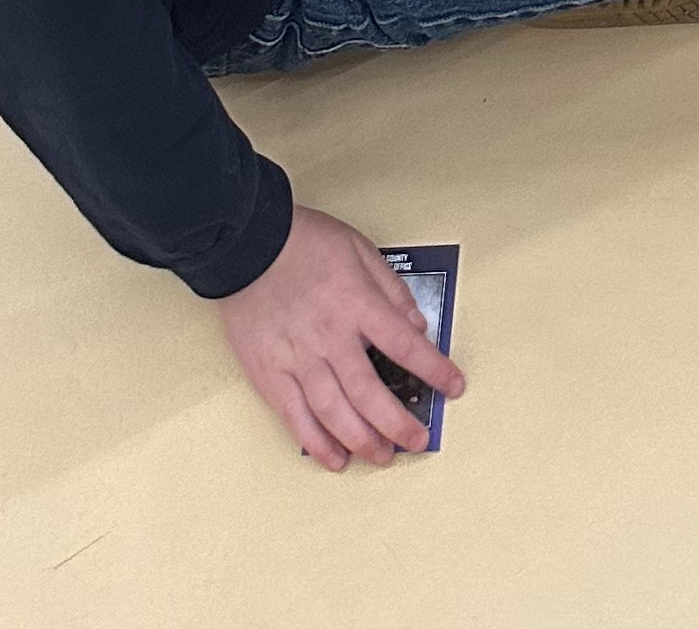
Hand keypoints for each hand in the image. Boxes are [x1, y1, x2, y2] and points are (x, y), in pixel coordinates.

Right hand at [216, 206, 462, 469]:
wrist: (245, 242)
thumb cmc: (301, 240)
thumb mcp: (359, 248)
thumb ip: (390, 288)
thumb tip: (416, 324)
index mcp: (356, 304)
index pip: (405, 345)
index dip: (434, 369)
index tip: (453, 386)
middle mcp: (330, 337)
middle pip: (370, 393)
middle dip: (398, 424)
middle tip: (417, 440)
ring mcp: (298, 359)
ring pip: (335, 413)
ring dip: (362, 441)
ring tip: (382, 456)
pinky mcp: (269, 373)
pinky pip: (296, 417)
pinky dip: (317, 443)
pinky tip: (335, 458)